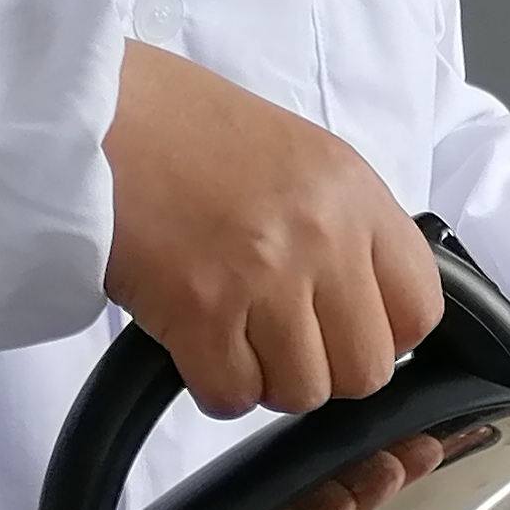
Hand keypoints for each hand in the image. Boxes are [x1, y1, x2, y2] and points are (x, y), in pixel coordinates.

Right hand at [101, 40, 444, 416]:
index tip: (348, 329)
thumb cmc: (181, 129)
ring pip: (301, 392)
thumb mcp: (297, 156)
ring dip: (266, 379)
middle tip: (281, 340)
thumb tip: (369, 303)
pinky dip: (215, 385)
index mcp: (353, 194)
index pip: (419, 309)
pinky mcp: (199, 309)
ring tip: (233, 335)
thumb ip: (344, 226)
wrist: (90, 114)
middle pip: (365, 370)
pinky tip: (197, 345)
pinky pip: (233, 395)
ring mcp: (263, 275)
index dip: (385, 336)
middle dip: (324, 369)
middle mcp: (320, 236)